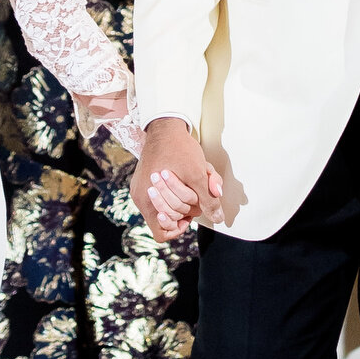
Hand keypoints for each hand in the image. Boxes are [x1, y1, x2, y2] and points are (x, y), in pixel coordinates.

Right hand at [131, 116, 222, 240]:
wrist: (165, 126)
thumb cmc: (180, 149)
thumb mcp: (198, 174)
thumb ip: (208, 199)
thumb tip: (219, 219)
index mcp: (148, 200)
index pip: (162, 232)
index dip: (179, 227)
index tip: (190, 213)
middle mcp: (141, 198)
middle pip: (167, 218)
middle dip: (185, 206)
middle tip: (194, 189)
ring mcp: (141, 189)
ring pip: (166, 206)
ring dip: (183, 197)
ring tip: (188, 179)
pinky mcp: (143, 181)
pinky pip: (161, 197)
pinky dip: (176, 191)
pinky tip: (183, 178)